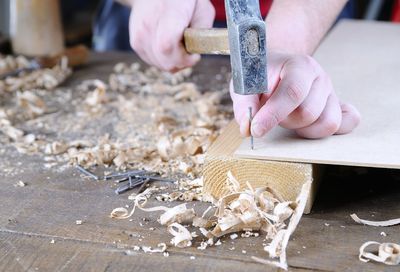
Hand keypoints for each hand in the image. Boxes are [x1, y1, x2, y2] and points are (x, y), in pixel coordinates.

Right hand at [129, 0, 214, 71]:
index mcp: (167, 13)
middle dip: (182, 63)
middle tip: (190, 53)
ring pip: (160, 65)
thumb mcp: (201, 8)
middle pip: (165, 61)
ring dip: (174, 62)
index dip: (183, 58)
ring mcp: (140, 35)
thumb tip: (199, 51)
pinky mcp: (135, 43)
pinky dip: (164, 60)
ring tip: (180, 48)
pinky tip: (170, 47)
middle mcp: (149, 25)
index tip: (195, 55)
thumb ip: (202, 31)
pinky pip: (153, 62)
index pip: (168, 46)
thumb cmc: (182, 0)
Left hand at [231, 52, 360, 138]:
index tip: (256, 130)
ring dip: (302, 129)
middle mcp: (320, 77)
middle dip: (284, 121)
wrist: (276, 66)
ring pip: (327, 123)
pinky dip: (327, 130)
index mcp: (299, 65)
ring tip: (287, 118)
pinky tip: (308, 126)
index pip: (293, 92)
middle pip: (308, 113)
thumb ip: (244, 105)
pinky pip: (347, 123)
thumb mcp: (244, 85)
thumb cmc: (260, 77)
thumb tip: (248, 128)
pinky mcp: (338, 106)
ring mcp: (332, 92)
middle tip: (270, 114)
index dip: (274, 114)